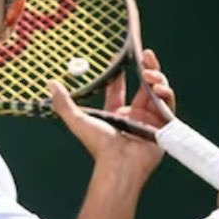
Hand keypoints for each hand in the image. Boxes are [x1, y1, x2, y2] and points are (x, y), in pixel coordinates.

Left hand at [47, 49, 175, 178]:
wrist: (119, 163)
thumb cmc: (99, 145)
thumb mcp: (78, 120)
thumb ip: (64, 102)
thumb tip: (50, 84)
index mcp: (116, 114)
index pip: (118, 89)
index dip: (119, 73)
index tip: (120, 57)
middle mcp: (134, 115)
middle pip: (144, 85)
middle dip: (147, 68)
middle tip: (146, 54)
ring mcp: (150, 119)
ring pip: (158, 91)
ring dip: (157, 77)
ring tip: (149, 74)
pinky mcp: (163, 125)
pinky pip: (168, 104)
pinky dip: (166, 93)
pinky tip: (158, 87)